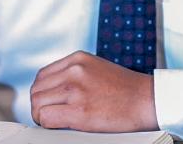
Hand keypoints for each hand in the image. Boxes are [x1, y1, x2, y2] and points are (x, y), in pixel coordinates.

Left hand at [30, 51, 157, 131]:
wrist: (145, 100)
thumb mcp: (96, 68)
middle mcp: (74, 70)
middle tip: (48, 115)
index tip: (47, 103)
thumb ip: (75, 72)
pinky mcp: (79, 110)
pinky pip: (47, 117)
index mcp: (78, 58)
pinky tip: (58, 125)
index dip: (42, 92)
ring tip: (54, 120)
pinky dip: (47, 123)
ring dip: (41, 115)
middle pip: (36, 89)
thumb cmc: (124, 88)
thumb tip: (54, 89)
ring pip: (38, 103)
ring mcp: (76, 89)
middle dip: (39, 105)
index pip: (43, 75)